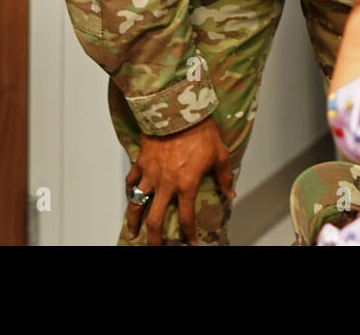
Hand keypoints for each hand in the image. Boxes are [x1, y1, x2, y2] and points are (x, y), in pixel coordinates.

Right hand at [124, 116, 234, 245]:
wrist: (179, 111)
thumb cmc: (201, 131)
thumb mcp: (220, 153)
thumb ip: (223, 176)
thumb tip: (230, 193)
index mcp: (186, 185)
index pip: (186, 218)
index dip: (189, 234)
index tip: (192, 243)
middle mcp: (166, 184)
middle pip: (156, 220)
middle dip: (154, 239)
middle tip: (155, 248)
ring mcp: (150, 175)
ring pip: (136, 204)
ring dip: (133, 221)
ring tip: (132, 233)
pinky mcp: (141, 162)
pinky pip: (131, 181)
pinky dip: (129, 191)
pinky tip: (129, 197)